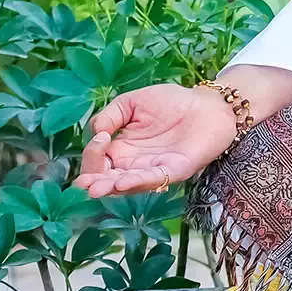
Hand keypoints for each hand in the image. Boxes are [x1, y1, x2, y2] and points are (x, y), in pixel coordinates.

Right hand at [72, 84, 241, 196]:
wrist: (207, 104)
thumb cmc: (171, 102)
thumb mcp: (132, 102)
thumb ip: (111, 115)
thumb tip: (96, 132)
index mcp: (122, 149)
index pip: (98, 161)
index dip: (92, 154)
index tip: (101, 137)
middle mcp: (134, 164)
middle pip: (108, 179)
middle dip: (95, 182)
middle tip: (84, 183)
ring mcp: (154, 170)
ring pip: (128, 185)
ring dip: (111, 187)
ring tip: (96, 189)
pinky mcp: (174, 171)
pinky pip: (154, 180)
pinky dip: (138, 182)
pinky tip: (123, 182)